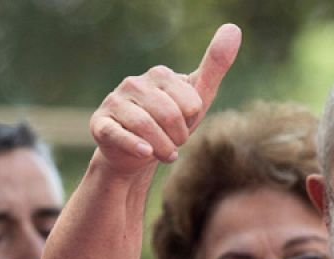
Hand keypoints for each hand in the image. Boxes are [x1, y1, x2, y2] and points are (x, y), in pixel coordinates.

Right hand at [89, 24, 241, 174]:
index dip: (191, 123)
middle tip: (175, 145)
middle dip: (178, 138)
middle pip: (168, 115)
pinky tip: (145, 153)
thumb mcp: (197, 97)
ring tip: (165, 154)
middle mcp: (134, 83)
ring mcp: (115, 102)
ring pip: (145, 126)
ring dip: (162, 148)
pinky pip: (117, 134)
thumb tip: (233, 28)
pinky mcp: (100, 124)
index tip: (184, 126)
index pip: (190, 104)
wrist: (137, 153)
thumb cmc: (171, 123)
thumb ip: (215, 65)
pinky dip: (133, 145)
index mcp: (159, 74)